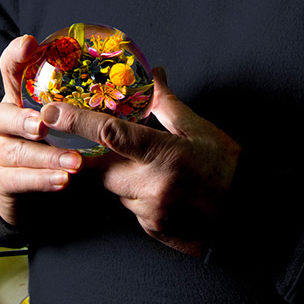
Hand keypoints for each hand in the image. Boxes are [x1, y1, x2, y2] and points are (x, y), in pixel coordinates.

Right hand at [0, 35, 82, 225]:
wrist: (30, 190)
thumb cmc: (56, 144)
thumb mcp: (73, 117)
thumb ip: (96, 96)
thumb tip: (151, 69)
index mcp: (18, 98)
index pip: (11, 69)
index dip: (16, 55)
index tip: (31, 43)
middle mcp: (1, 121)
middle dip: (22, 119)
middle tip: (44, 124)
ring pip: (15, 152)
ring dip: (46, 157)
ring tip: (75, 162)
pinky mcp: (0, 180)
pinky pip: (18, 180)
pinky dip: (42, 180)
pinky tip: (63, 179)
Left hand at [39, 69, 240, 256]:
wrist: (251, 218)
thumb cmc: (229, 168)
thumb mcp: (200, 130)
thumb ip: (168, 104)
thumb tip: (154, 73)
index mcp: (165, 154)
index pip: (111, 134)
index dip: (78, 121)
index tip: (52, 110)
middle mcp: (152, 186)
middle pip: (100, 168)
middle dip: (94, 156)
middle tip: (95, 142)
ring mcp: (150, 212)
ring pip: (114, 190)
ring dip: (119, 176)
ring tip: (147, 167)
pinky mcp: (152, 230)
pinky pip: (130, 208)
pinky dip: (135, 195)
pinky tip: (159, 188)